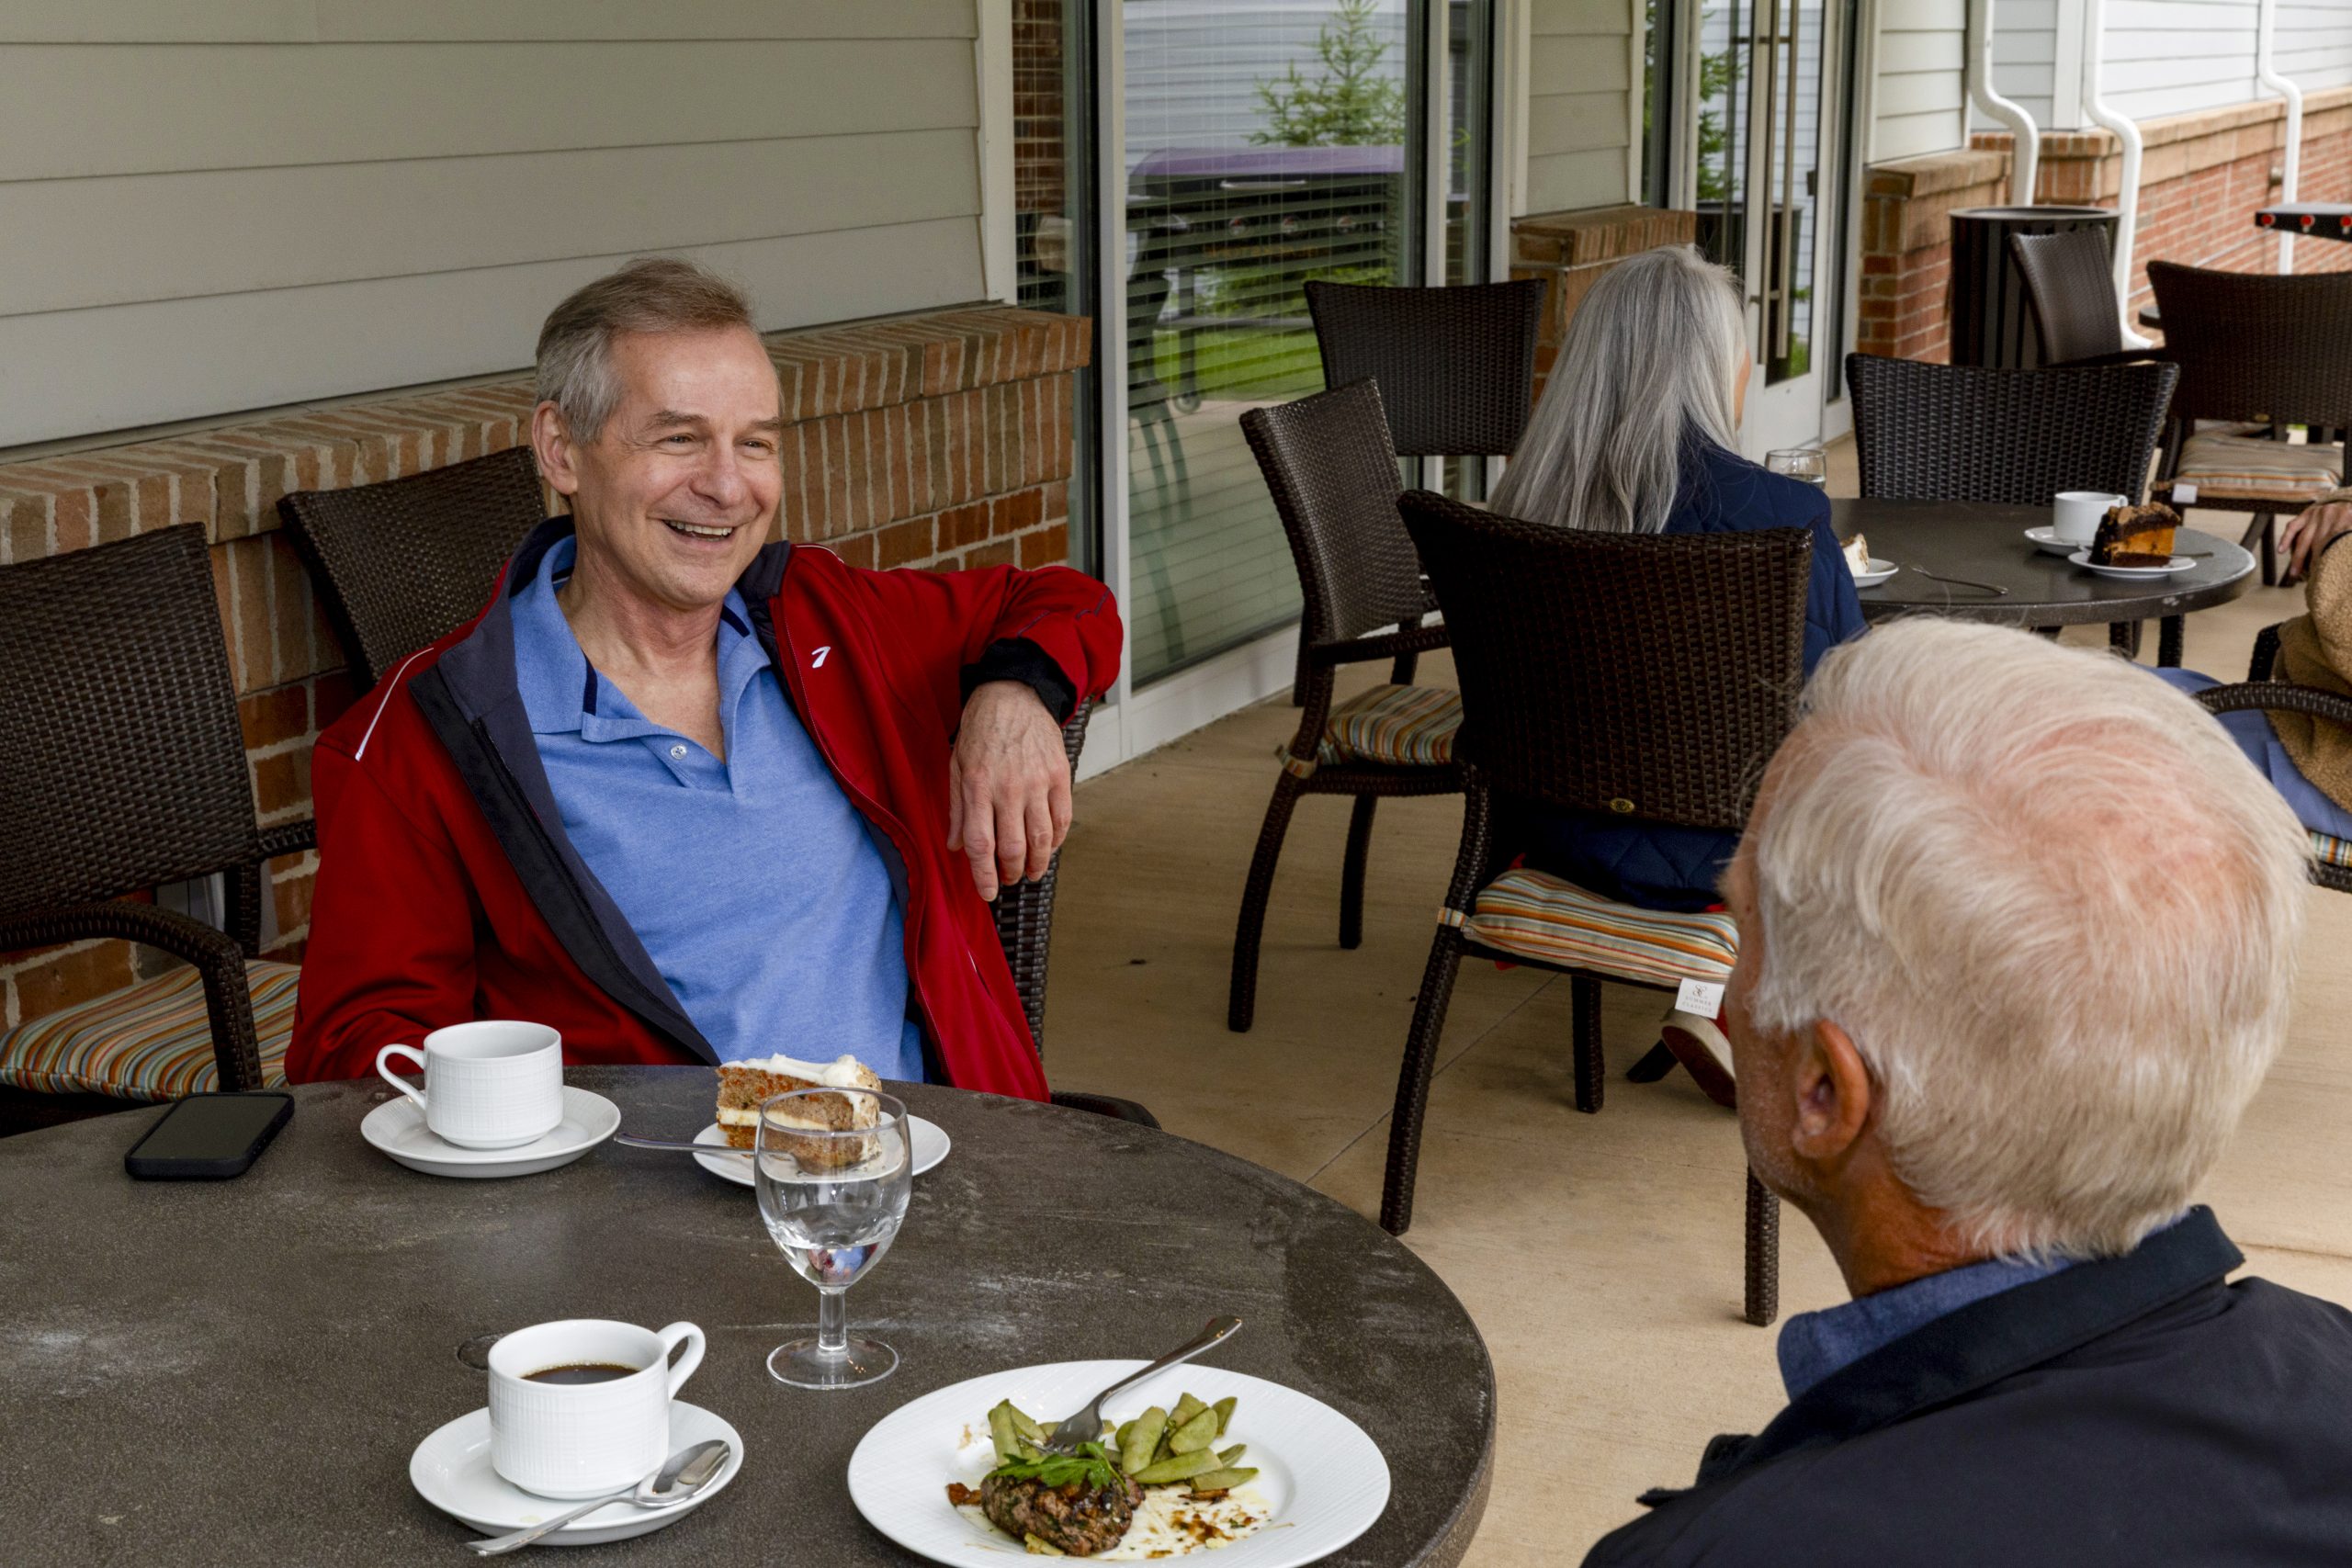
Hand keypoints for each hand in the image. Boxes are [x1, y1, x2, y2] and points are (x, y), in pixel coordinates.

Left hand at [948, 682, 1072, 901]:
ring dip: (1037, 864)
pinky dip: (1056, 841)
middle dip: (1011, 873)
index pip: (981, 844)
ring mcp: (1037, 782)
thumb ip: (958, 809)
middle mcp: (1008, 788)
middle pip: (1013, 848)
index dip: (984, 875)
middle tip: (1009, 879)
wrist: (1014, 694)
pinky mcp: (1059, 775)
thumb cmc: (981, 730)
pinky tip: (1048, 848)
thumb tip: (956, 847)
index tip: (987, 893)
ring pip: (1041, 840)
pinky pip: (1062, 819)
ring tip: (1031, 872)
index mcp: (977, 786)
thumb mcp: (957, 766)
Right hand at [2280, 501, 2351, 577]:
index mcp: (2346, 518)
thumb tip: (2345, 561)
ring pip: (2303, 537)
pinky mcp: (2307, 513)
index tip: (2322, 573)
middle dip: (2311, 561)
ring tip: (2294, 572)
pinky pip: (2293, 526)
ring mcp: (2316, 513)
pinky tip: (2281, 550)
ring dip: (2297, 556)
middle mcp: (2330, 514)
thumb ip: (2348, 541)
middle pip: (2318, 542)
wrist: (2348, 506)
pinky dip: (2286, 539)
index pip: (2334, 542)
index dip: (2327, 558)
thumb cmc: (2351, 523)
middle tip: (2308, 577)